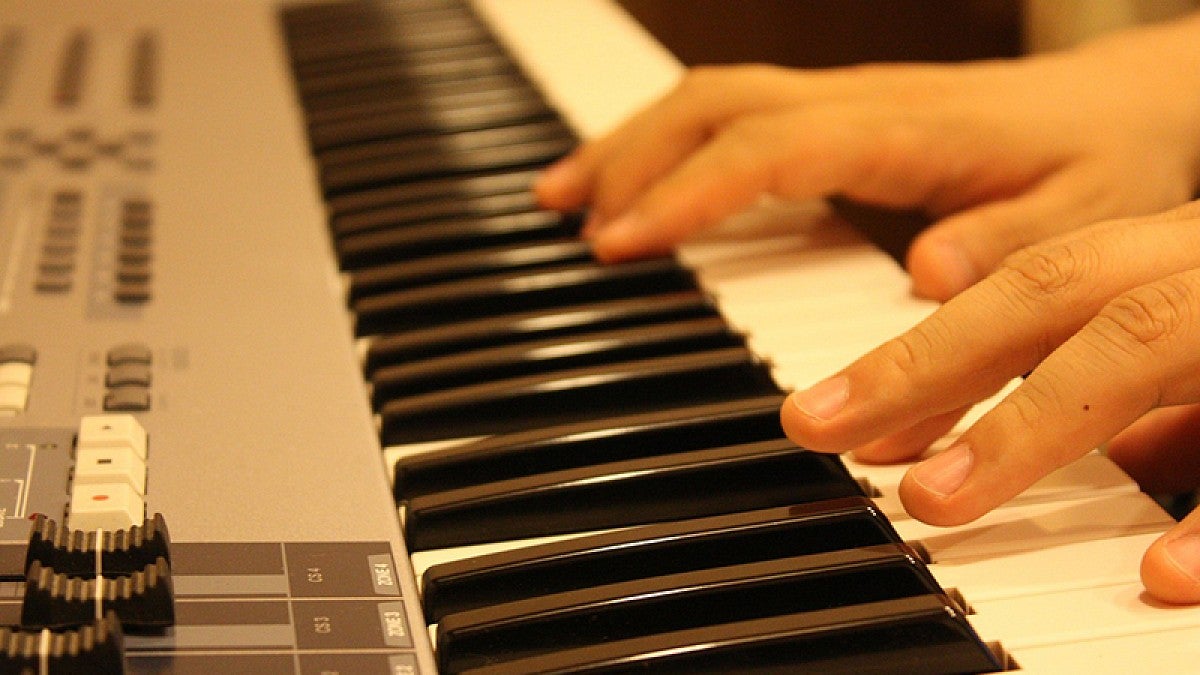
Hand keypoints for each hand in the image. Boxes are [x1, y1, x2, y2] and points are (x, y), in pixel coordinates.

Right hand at [536, 15, 1199, 300]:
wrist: (1127, 102)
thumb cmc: (1105, 158)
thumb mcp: (1087, 216)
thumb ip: (1007, 244)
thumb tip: (921, 274)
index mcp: (908, 128)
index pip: (771, 146)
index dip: (689, 191)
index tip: (623, 240)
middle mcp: (860, 103)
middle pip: (715, 105)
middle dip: (629, 158)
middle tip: (563, 217)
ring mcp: (843, 103)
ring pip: (711, 99)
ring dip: (632, 143)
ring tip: (563, 194)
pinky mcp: (838, 115)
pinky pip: (733, 114)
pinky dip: (669, 144)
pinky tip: (638, 180)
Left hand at [779, 200, 1199, 603]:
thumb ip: (1162, 399)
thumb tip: (1111, 453)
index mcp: (1170, 256)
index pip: (1024, 293)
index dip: (921, 351)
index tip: (831, 415)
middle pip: (1047, 293)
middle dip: (921, 361)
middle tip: (817, 424)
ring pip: (1136, 341)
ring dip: (1025, 424)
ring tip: (932, 497)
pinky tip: (1157, 572)